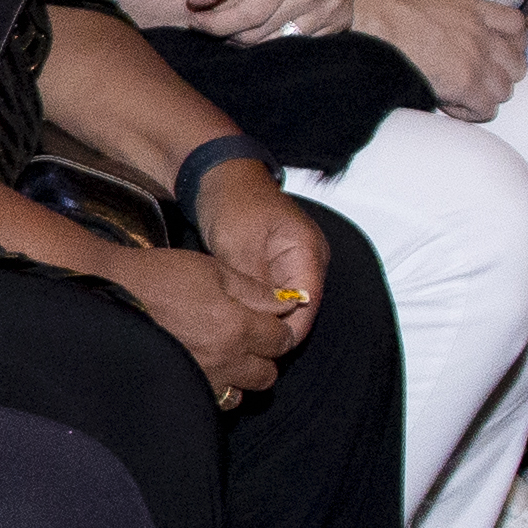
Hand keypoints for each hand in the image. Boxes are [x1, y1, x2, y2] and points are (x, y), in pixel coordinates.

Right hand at [102, 242, 295, 402]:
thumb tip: (287, 304)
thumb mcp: (212, 269)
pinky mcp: (181, 388)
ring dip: (240, 376)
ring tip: (223, 355)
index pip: (282, 340)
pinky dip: (217, 388)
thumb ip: (254, 290)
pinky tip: (204, 367)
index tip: (268, 320)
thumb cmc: (159, 276)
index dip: (279, 328)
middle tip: (246, 337)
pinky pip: (214, 401)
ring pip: (243, 392)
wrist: (108, 294)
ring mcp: (201, 379)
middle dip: (264, 355)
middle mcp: (224, 360)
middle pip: (268, 373)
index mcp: (237, 326)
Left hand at [182, 0, 352, 38]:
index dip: (218, 24)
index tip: (195, 21)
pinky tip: (263, 23)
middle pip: (264, 31)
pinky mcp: (342, 17)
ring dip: (252, 38)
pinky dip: (278, 39)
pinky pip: (302, 43)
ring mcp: (335, 4)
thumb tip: (193, 3)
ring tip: (234, 22)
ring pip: (281, 42)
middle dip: (229, 32)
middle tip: (208, 22)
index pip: (251, 12)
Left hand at [190, 165, 330, 340]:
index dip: (290, 330)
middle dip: (277, 330)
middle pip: (300, 309)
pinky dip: (257, 309)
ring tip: (241, 340)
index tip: (267, 349)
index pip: (309, 303)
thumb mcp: (240, 243)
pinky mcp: (273, 268)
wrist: (218, 177)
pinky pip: (271, 297)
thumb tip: (261, 319)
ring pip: (284, 306)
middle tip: (248, 350)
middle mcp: (307, 261)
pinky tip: (238, 322)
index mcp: (308, 251)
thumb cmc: (233, 201)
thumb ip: (255, 282)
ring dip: (266, 321)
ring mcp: (291, 265)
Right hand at [354, 0, 526, 120]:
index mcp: (473, 9)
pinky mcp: (466, 82)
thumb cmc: (385, 9)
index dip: (510, 44)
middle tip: (473, 80)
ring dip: (484, 96)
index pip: (517, 27)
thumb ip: (450, 15)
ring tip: (461, 96)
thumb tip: (444, 31)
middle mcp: (481, 33)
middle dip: (497, 75)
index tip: (494, 53)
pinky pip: (486, 109)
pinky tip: (450, 105)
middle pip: (516, 64)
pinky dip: (470, 112)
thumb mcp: (429, 0)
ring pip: (505, 90)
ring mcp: (477, 58)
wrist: (372, 19)